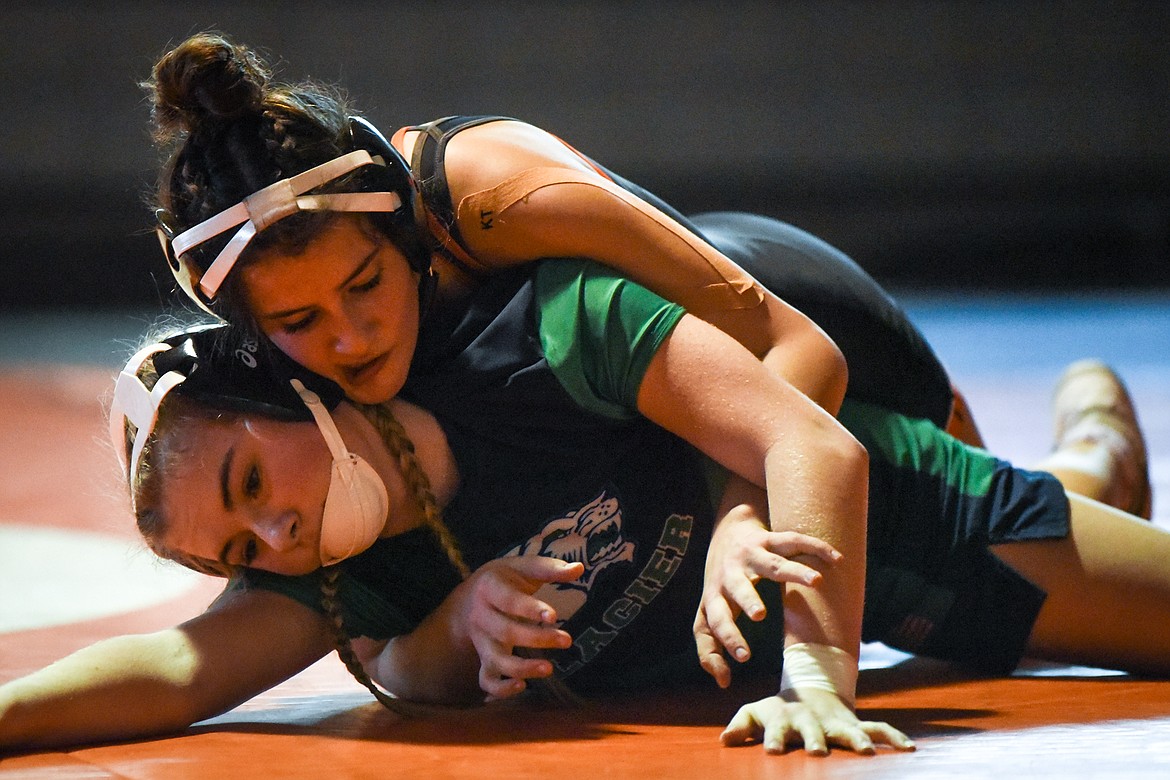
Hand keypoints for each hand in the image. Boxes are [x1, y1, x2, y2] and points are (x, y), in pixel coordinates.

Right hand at [455, 555, 584, 699]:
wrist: (471, 597)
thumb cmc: (505, 580)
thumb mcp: (522, 567)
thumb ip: (550, 568)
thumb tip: (579, 568)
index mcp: (489, 588)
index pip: (509, 601)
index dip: (531, 610)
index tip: (555, 616)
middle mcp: (481, 616)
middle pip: (506, 632)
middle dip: (537, 639)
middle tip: (566, 640)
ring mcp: (481, 641)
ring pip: (496, 660)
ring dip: (522, 668)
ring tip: (549, 669)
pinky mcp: (484, 660)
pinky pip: (486, 681)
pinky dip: (501, 689)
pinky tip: (523, 686)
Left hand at [695, 508, 840, 686]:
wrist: (728, 531)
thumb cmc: (721, 584)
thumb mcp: (709, 612)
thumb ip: (711, 646)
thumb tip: (723, 683)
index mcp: (714, 596)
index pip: (713, 619)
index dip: (726, 636)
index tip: (745, 655)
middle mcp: (729, 574)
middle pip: (736, 587)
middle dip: (747, 599)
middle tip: (759, 614)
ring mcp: (749, 554)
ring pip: (771, 562)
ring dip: (793, 572)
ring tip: (816, 581)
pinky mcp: (768, 538)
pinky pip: (793, 541)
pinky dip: (816, 548)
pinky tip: (836, 559)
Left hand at [721, 689, 914, 755]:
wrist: (810, 691)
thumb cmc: (778, 710)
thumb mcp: (756, 712)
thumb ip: (741, 725)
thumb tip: (724, 739)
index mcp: (785, 720)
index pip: (776, 731)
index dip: (773, 739)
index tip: (772, 750)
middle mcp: (812, 722)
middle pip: (814, 732)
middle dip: (815, 741)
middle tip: (817, 751)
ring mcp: (835, 723)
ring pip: (849, 730)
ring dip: (857, 739)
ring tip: (867, 751)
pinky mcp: (855, 725)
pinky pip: (878, 729)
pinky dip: (893, 737)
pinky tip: (909, 748)